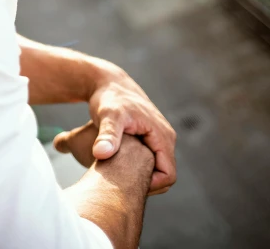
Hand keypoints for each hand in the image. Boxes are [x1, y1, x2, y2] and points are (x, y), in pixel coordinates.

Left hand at [54, 69, 176, 195]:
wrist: (108, 83)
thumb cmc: (108, 99)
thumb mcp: (107, 116)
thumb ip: (107, 135)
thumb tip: (101, 154)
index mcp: (162, 135)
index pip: (168, 175)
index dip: (150, 186)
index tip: (125, 185)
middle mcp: (166, 136)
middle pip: (165, 175)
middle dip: (145, 183)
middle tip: (119, 184)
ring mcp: (160, 136)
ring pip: (158, 169)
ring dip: (142, 175)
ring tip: (117, 175)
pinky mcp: (152, 137)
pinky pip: (152, 161)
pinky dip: (139, 167)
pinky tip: (118, 166)